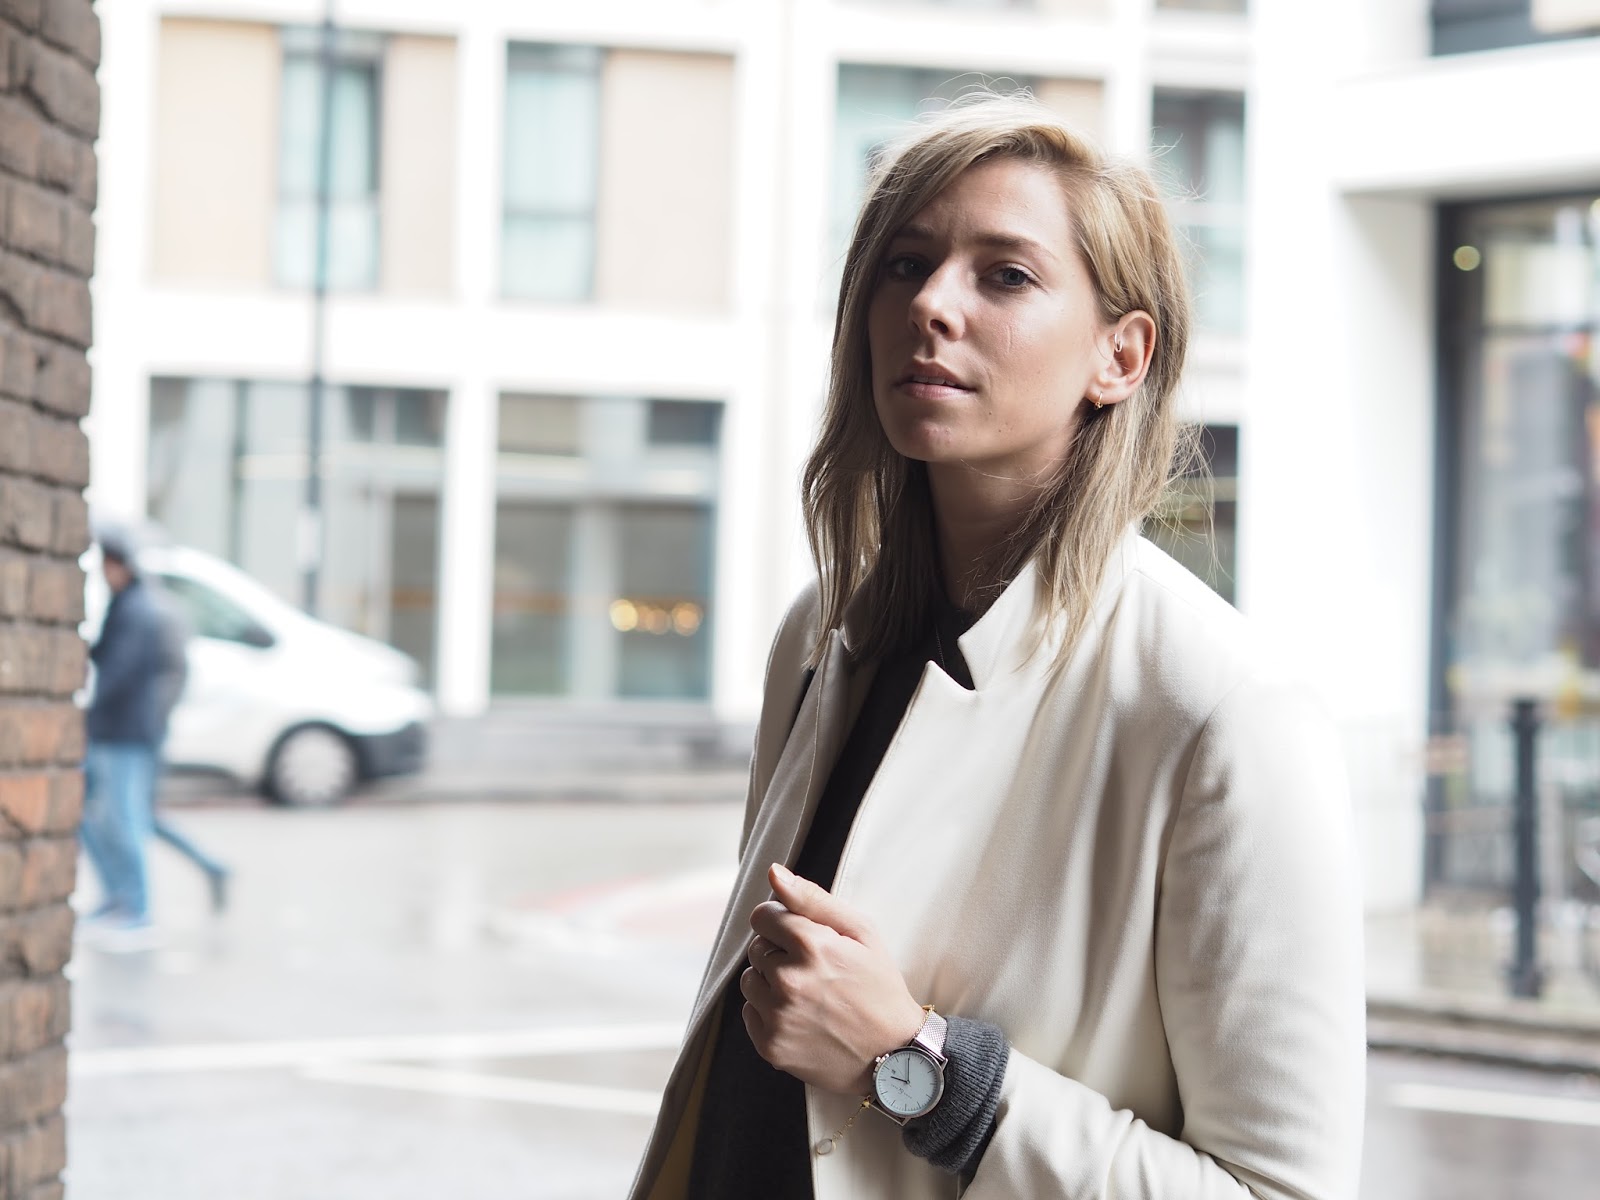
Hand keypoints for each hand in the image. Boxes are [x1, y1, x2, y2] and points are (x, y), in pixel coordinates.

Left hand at [740, 863, 925, 1096]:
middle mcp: (789, 980)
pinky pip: (750, 1013)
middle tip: (815, 971)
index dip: (783, 924)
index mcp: (811, 944)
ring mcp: (779, 1016)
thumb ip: (813, 899)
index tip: (803, 939)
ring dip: (771, 983)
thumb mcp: (862, 933)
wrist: (895, 1055)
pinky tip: (801, 1017)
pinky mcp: (771, 1046)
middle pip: (757, 948)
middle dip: (779, 953)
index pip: (763, 916)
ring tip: (808, 995)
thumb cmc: (879, 986)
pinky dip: (769, 1012)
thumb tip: (773, 872)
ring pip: (750, 981)